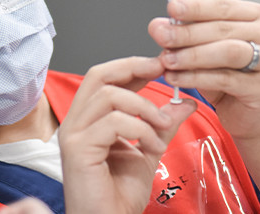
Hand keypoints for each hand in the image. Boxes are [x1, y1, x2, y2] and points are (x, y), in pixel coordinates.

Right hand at [60, 57, 196, 213]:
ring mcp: (73, 135)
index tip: (162, 64)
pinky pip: (112, 123)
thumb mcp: (149, 150)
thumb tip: (185, 100)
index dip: (132, 65)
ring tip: (163, 126)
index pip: (104, 77)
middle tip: (163, 71)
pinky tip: (152, 146)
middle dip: (134, 68)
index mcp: (88, 119)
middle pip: (98, 75)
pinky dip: (140, 129)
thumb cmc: (120, 195)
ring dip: (144, 107)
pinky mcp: (77, 150)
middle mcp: (75, 122)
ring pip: (108, 96)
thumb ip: (162, 124)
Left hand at [148, 0, 259, 138]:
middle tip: (160, 36)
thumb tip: (157, 25)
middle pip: (222, 29)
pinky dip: (196, 77)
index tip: (171, 8)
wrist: (249, 113)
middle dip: (187, 32)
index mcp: (257, 16)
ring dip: (192, 55)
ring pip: (227, 52)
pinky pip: (225, 79)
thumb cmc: (225, 74)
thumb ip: (183, 37)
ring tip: (166, 60)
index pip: (222, 6)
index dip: (195, 7)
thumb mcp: (202, 50)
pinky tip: (175, 78)